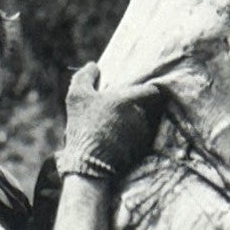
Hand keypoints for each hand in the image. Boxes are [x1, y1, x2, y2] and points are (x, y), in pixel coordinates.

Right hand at [56, 63, 163, 179]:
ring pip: (145, 124)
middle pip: (148, 108)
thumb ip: (85, 76)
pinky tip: (119, 141)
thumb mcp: (77, 96)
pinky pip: (142, 140)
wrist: (89, 164)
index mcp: (128, 100)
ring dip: (136, 123)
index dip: (149, 90)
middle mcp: (140, 117)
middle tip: (123, 110)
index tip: (142, 91)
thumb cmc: (83, 126)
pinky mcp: (141, 151)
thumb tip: (93, 66)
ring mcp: (142, 135)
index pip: (152, 91)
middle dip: (139, 108)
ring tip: (119, 127)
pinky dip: (134, 139)